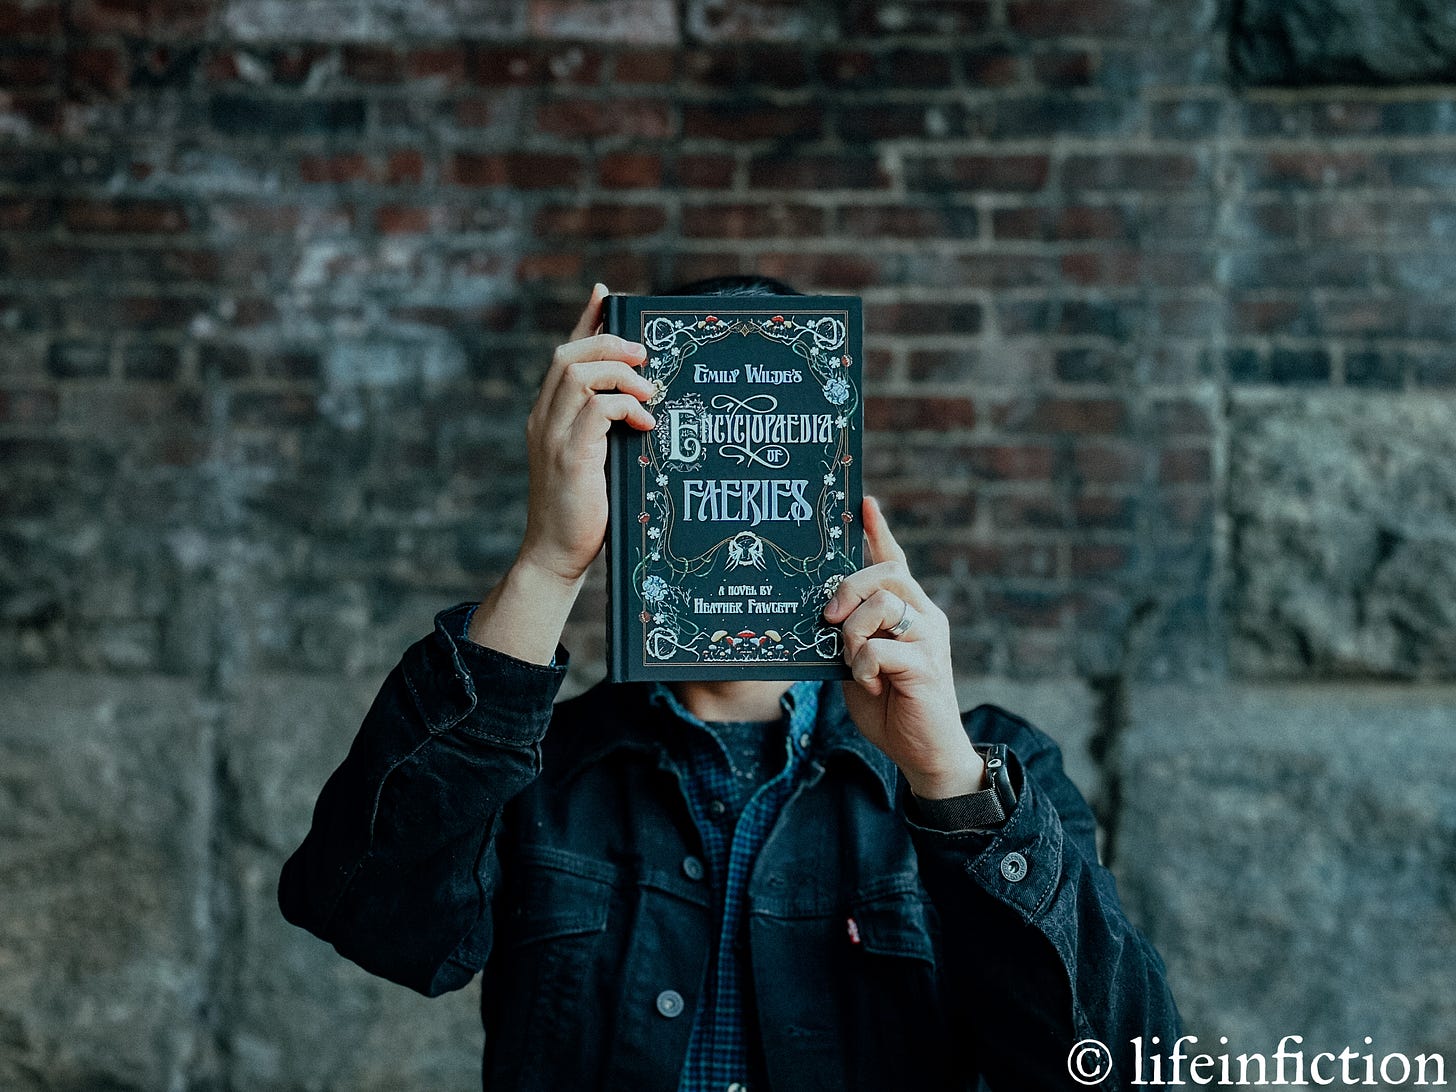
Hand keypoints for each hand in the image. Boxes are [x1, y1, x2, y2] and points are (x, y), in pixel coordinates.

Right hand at [516, 282, 655, 585]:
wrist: (556, 554)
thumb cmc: (583, 510)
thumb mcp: (594, 459)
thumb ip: (605, 428)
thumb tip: (640, 403)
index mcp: (547, 415)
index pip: (564, 354)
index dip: (584, 320)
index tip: (606, 295)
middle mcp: (543, 419)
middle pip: (568, 354)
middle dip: (608, 341)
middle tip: (644, 353)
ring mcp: (552, 436)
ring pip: (578, 373)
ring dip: (620, 373)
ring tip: (648, 390)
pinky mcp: (569, 456)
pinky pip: (595, 410)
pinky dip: (624, 406)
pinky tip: (644, 422)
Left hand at [824, 497, 985, 799]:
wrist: (924, 753)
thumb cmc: (890, 705)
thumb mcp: (860, 660)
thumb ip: (851, 632)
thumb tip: (824, 609)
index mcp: (910, 610)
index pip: (895, 560)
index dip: (878, 530)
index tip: (863, 502)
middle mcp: (926, 616)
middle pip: (886, 572)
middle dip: (848, 588)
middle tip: (829, 620)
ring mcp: (930, 639)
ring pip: (883, 605)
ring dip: (853, 633)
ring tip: (854, 661)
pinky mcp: (927, 666)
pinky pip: (879, 648)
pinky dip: (863, 666)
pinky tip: (870, 684)